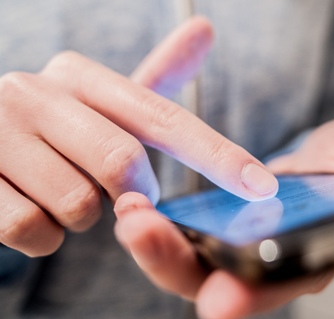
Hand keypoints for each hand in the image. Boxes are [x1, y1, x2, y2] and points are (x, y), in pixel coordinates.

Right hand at [0, 17, 277, 256]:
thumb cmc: (58, 133)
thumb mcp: (103, 105)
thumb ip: (154, 77)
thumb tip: (204, 27)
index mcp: (79, 74)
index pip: (165, 118)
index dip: (219, 156)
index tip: (261, 187)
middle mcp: (34, 90)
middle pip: (123, 165)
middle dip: (129, 193)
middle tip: (112, 190)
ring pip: (79, 204)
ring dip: (82, 215)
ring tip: (61, 192)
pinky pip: (35, 230)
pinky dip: (45, 237)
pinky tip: (32, 210)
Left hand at [113, 118, 333, 318]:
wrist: (316, 156)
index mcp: (311, 256)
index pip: (282, 284)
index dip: (253, 294)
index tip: (220, 302)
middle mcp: (267, 264)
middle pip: (219, 282)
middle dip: (178, 267)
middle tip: (142, 234)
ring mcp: (235, 247)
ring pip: (188, 263)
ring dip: (154, 244)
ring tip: (129, 213)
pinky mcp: (212, 226)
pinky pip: (177, 234)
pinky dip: (154, 223)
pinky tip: (133, 198)